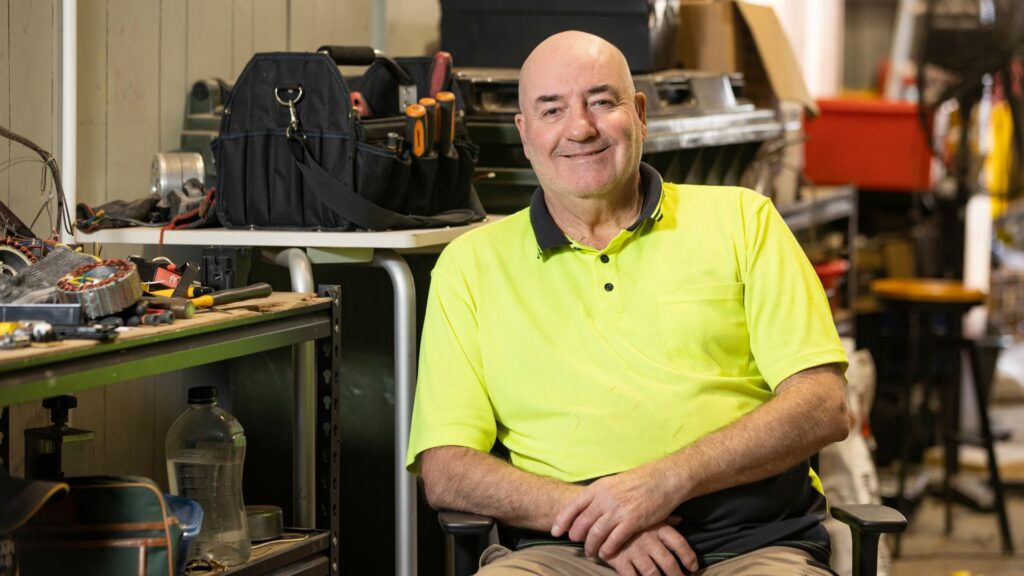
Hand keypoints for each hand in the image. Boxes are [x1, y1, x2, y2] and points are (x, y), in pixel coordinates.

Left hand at [551, 465, 680, 557]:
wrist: (663, 479)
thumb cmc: (639, 481)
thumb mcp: (614, 482)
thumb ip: (599, 495)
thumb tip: (586, 507)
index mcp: (599, 488)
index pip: (573, 506)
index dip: (562, 520)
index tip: (555, 532)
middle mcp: (605, 498)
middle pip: (582, 522)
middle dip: (576, 536)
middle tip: (575, 544)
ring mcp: (618, 510)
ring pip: (596, 533)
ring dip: (591, 546)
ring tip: (591, 553)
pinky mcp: (632, 520)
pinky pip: (614, 540)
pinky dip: (607, 549)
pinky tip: (605, 554)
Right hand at [602, 523, 697, 575]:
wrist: (598, 518)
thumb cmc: (628, 518)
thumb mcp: (646, 515)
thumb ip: (664, 519)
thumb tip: (680, 519)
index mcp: (657, 528)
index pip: (679, 543)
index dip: (689, 557)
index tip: (693, 568)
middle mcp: (648, 540)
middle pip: (668, 562)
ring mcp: (634, 551)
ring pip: (652, 573)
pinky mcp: (619, 560)